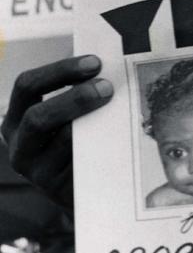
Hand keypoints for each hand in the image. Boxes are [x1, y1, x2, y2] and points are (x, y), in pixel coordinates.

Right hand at [1, 55, 112, 213]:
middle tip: (107, 86)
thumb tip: (106, 69)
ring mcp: (35, 170)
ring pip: (61, 139)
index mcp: (15, 118)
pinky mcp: (56, 188)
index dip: (60, 70)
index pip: (27, 86)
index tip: (94, 62)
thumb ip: (75, 94)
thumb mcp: (64, 118)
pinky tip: (116, 132)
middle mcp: (18, 144)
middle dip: (75, 97)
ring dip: (90, 120)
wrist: (82, 190)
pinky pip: (80, 161)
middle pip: (37, 116)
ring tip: (115, 106)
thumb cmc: (75, 143)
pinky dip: (98, 143)